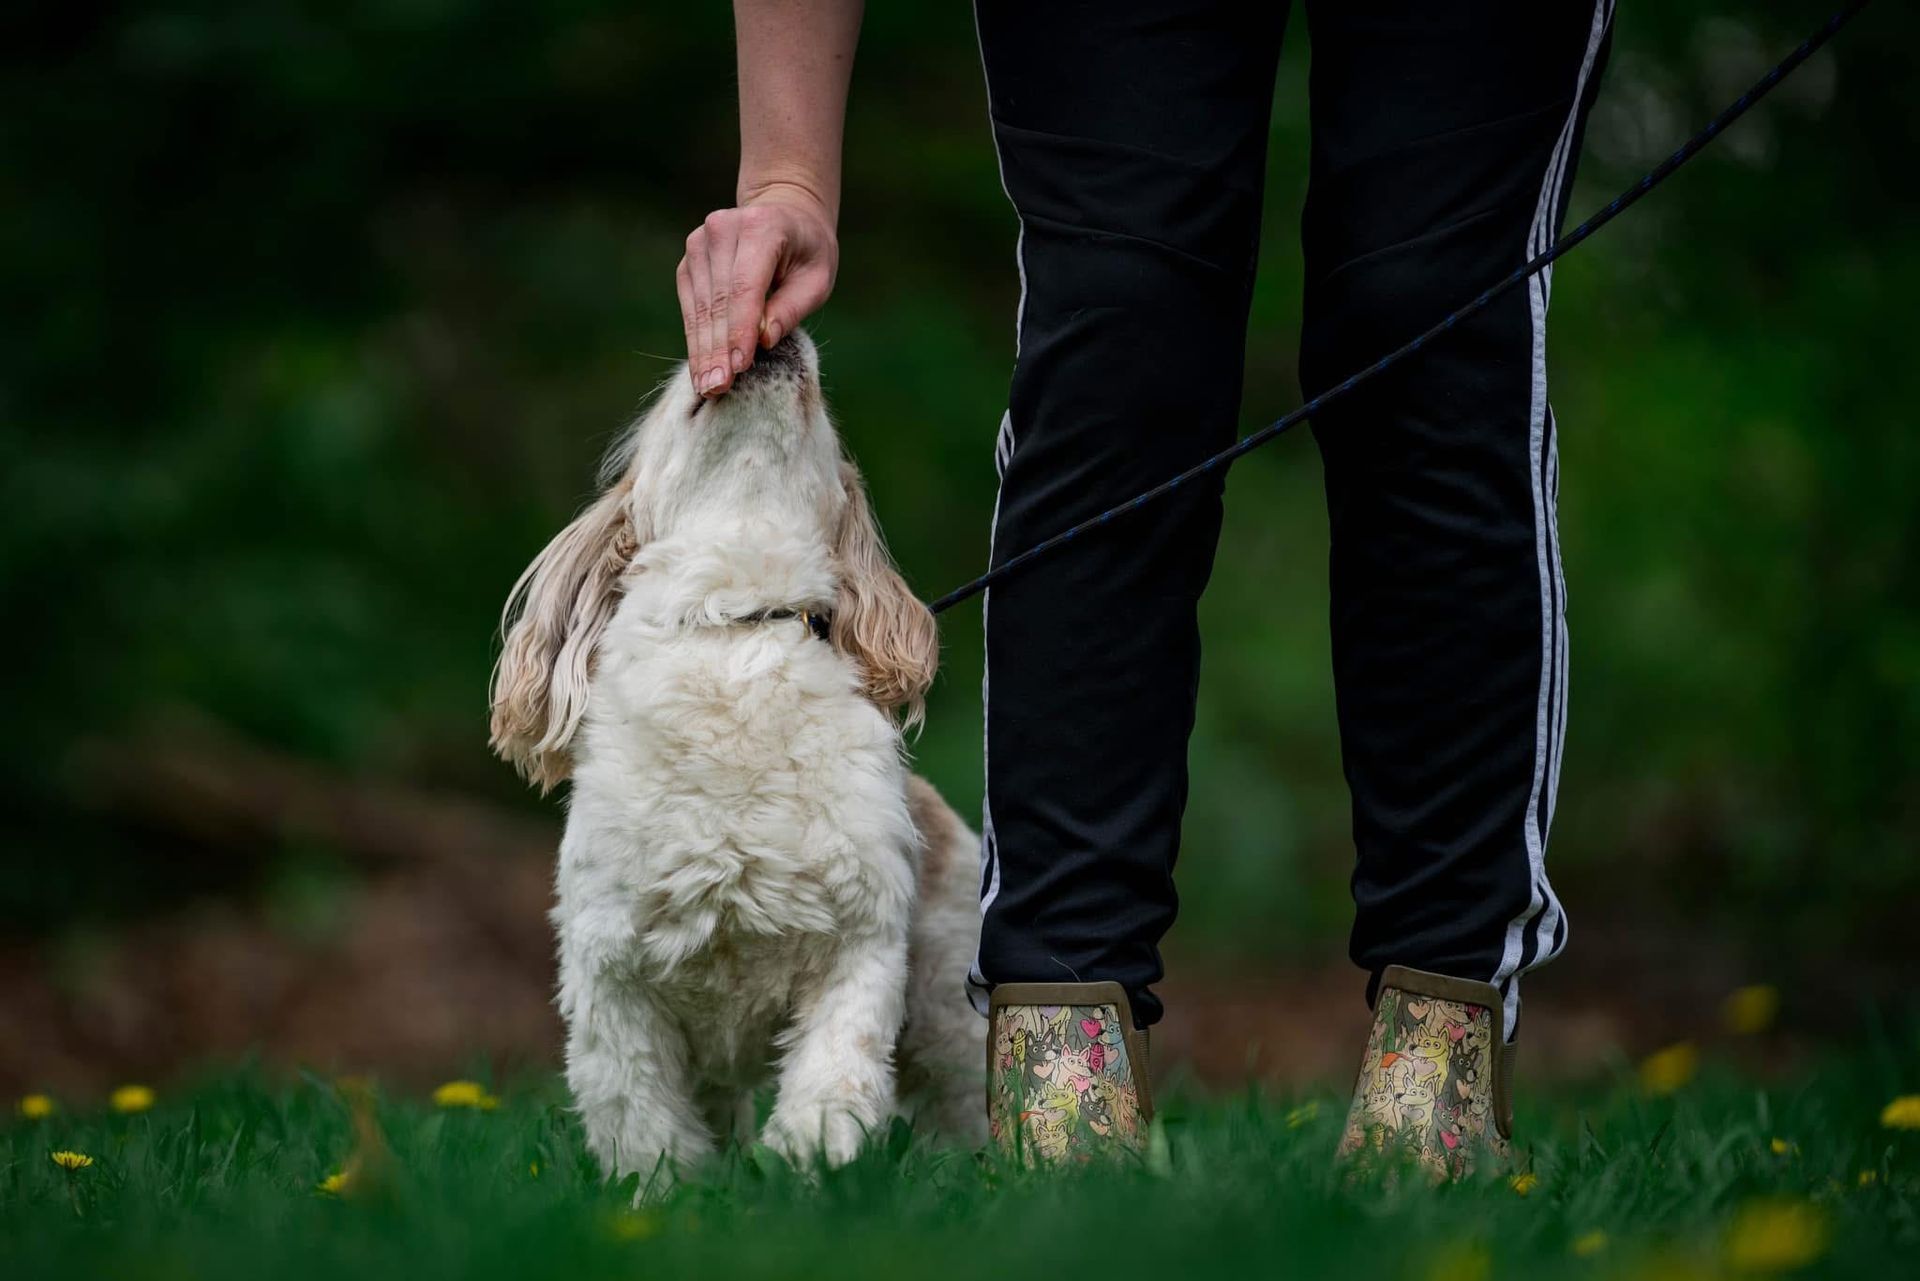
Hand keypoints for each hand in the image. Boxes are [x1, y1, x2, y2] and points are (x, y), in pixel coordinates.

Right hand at [676, 185, 837, 396]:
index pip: (745, 287)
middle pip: (718, 301)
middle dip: (718, 349)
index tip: (738, 367)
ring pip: (700, 307)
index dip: (740, 329)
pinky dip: (696, 339)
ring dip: (703, 350)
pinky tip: (701, 368)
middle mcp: (723, 230)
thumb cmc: (807, 252)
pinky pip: (690, 306)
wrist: (783, 214)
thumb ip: (791, 307)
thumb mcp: (816, 278)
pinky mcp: (689, 261)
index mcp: (761, 228)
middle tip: (718, 388)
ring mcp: (700, 243)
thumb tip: (763, 340)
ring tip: (707, 386)